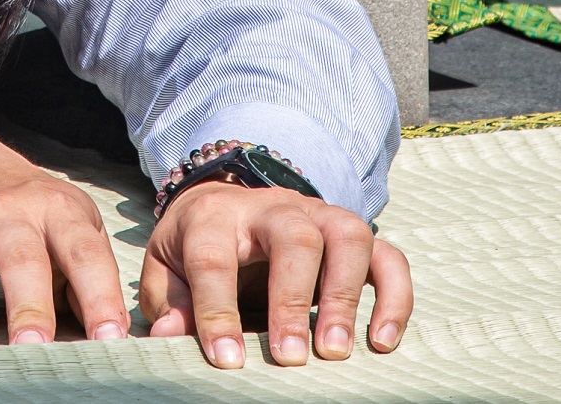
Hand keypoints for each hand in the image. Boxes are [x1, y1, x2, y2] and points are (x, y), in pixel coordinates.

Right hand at [0, 118, 130, 349]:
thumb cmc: (31, 217)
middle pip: (18, 256)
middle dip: (28, 305)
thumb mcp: (69, 226)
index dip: (98, 295)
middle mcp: (1, 210)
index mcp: (53, 208)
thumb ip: (89, 274)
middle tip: (35, 351)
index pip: (81, 252)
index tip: (109, 341)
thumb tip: (109, 336)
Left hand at [140, 182, 411, 368]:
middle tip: (290, 356)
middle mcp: (272, 208)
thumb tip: (167, 338)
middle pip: (293, 238)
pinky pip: (387, 256)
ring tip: (336, 351)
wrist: (226, 201)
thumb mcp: (167, 270)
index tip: (226, 360)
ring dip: (345, 296)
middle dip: (292, 299)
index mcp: (215, 217)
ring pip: (348, 235)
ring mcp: (318, 215)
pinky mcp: (351, 233)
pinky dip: (393, 296)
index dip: (218, 312)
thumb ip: (170, 303)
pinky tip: (382, 340)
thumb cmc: (196, 247)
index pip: (214, 259)